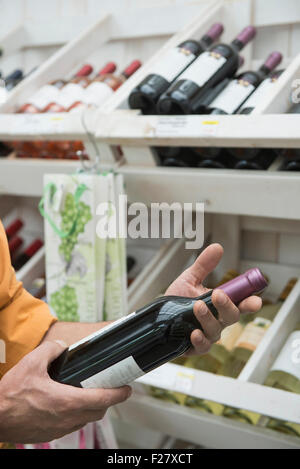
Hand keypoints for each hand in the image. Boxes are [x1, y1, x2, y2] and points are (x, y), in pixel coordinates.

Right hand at [0, 341, 130, 443]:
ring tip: (89, 393)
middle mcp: (67, 418)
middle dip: (108, 400)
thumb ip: (52, 350)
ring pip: (86, 419)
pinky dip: (78, 414)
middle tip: (109, 387)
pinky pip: (72, 425)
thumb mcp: (32, 362)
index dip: (119, 394)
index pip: (103, 399)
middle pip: (99, 411)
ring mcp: (59, 429)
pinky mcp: (51, 434)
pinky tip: (69, 403)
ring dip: (92, 408)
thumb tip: (63, 348)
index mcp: (67, 401)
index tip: (127, 389)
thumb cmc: (10, 395)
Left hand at [165, 244, 261, 355]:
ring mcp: (207, 335)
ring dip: (208, 318)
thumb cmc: (177, 300)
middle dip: (227, 306)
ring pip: (215, 331)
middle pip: (231, 317)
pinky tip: (194, 332)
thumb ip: (204, 265)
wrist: (157, 318)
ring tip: (197, 306)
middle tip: (218, 294)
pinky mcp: (194, 347)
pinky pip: (202, 347)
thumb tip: (218, 247)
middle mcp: (217, 321)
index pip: (240, 304)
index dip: (250, 303)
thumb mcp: (190, 279)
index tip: (255, 300)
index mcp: (220, 305)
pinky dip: (200, 340)